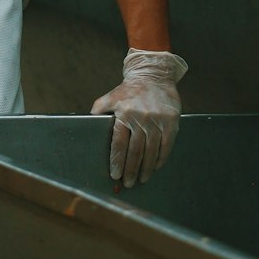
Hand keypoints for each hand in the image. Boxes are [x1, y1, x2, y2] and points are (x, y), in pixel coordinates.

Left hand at [90, 49, 186, 188]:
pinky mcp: (171, 122)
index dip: (117, 161)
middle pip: (135, 151)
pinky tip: (155, 167)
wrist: (153, 75)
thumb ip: (98, 111)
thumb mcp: (110, 97)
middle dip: (130, 170)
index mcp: (124, 113)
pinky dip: (160, 159)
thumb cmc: (129, 90)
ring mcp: (157, 120)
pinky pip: (166, 146)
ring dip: (145, 168)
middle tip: (128, 183)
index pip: (119, 143)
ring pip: (151, 151)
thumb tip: (87, 126)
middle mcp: (141, 118)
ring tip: (141, 179)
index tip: (115, 174)